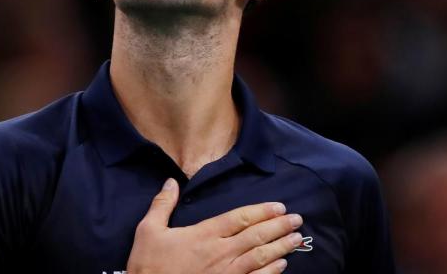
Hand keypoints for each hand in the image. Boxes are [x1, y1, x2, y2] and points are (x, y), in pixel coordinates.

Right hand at [127, 178, 303, 273]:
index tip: (278, 206)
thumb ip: (162, 204)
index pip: (239, 218)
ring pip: (260, 257)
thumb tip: (171, 181)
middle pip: (256, 235)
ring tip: (296, 239)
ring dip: (281, 247)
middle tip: (297, 219)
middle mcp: (220, 252)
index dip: (262, 211)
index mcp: (204, 234)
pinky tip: (282, 265)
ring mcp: (226, 273)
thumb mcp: (149, 231)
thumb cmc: (149, 265)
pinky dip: (271, 272)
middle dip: (279, 226)